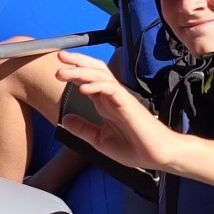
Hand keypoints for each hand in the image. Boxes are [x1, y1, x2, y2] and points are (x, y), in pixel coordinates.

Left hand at [53, 50, 178, 170]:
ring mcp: (121, 98)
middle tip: (59, 56)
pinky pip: (112, 89)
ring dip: (81, 71)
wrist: (157, 157)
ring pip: (101, 76)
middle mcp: (112, 97)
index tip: (57, 68)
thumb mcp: (100, 140)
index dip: (73, 71)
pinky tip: (83, 88)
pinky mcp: (129, 104)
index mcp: (105, 103)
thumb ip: (83, 129)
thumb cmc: (134, 148)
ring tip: (62, 71)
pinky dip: (97, 86)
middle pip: (95, 70)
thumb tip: (65, 119)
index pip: (88, 80)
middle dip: (77, 62)